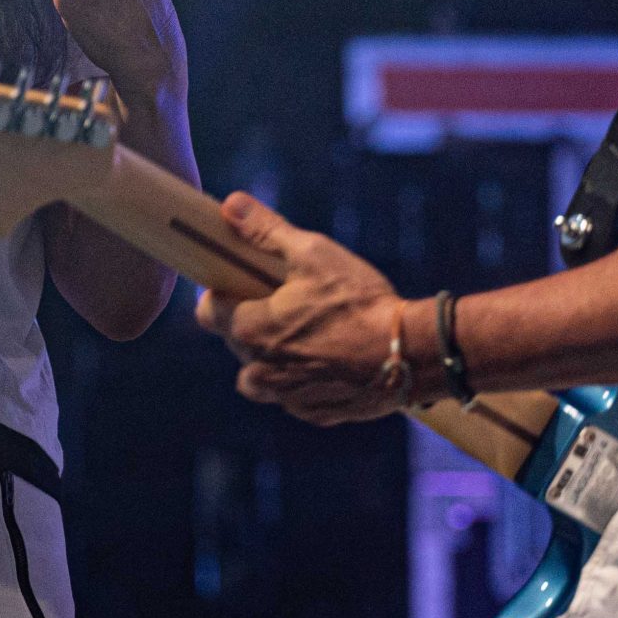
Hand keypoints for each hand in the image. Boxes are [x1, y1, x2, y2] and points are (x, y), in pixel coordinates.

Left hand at [194, 192, 416, 425]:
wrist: (409, 353)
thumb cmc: (359, 301)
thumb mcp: (313, 253)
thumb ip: (266, 231)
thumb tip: (230, 205)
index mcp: (251, 330)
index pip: (208, 312)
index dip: (222, 294)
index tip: (241, 283)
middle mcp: (260, 370)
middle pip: (236, 343)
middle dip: (252, 324)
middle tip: (286, 303)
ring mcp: (287, 397)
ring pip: (261, 376)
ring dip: (273, 358)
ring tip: (306, 335)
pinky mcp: (314, 413)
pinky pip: (293, 396)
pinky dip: (303, 380)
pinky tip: (329, 360)